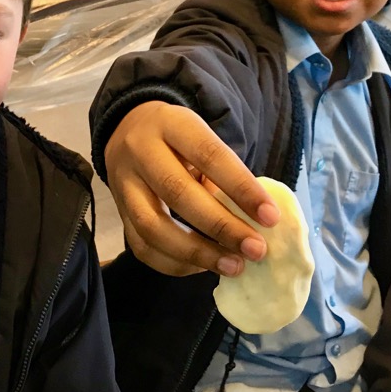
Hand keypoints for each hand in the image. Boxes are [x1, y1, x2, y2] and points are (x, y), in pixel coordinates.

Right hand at [103, 102, 278, 276]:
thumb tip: (256, 222)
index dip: (241, 188)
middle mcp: (141, 152)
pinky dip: (176, 264)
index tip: (271, 217)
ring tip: (234, 267)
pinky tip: (204, 267)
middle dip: (221, 226)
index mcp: (171, 124)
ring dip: (198, 253)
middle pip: (178, 192)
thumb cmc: (180, 141)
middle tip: (256, 249)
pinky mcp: (119, 215)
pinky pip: (142, 248)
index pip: (208, 155)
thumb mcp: (201, 139)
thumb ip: (224, 174)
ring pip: (153, 227)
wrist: (128, 133)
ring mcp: (123, 185)